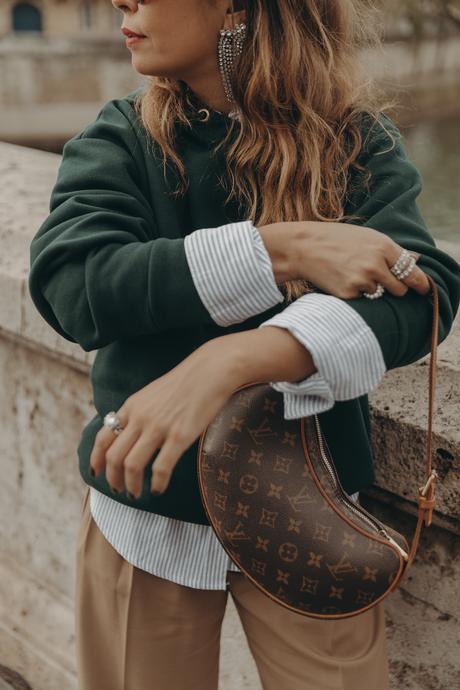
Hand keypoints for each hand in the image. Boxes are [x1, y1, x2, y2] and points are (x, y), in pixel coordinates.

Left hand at [89, 337, 240, 496]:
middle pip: (113, 456)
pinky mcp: (179, 436)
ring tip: (135, 494)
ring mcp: (159, 427)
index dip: (95, 459)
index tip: (96, 473)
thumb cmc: (186, 382)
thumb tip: (130, 432)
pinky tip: (159, 490)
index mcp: (131, 407)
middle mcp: (140, 418)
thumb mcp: (152, 393)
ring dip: (130, 485)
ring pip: (131, 465)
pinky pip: (160, 468)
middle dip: (113, 478)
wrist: (211, 370)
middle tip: (119, 489)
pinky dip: (157, 483)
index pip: (103, 437)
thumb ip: (139, 412)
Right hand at [258, 220, 430, 297]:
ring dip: (371, 289)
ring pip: (379, 295)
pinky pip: (361, 299)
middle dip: (394, 288)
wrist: (304, 247)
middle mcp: (376, 265)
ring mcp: (362, 281)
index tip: (424, 289)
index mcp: (383, 247)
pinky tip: (342, 279)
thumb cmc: (337, 239)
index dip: (420, 283)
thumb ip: (392, 251)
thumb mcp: (367, 237)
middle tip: (380, 280)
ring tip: (352, 273)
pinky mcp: (348, 294)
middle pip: (400, 289)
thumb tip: (417, 260)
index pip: (411, 271)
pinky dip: (355, 293)